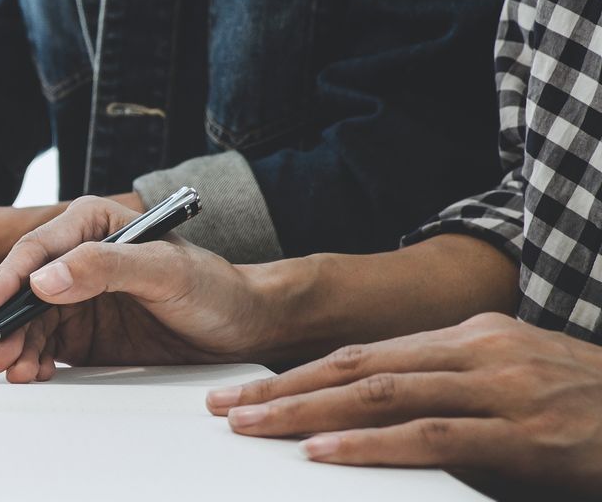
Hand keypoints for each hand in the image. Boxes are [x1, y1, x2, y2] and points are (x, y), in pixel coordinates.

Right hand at [0, 196, 288, 382]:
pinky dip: (33, 361)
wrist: (242, 327)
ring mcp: (76, 299)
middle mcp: (76, 260)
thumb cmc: (213, 287)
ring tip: (13, 370)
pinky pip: (45, 346)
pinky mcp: (81, 333)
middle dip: (6, 322)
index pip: (37, 250)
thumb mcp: (164, 271)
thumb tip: (45, 279)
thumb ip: (105, 267)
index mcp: (91, 226)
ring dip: (16, 346)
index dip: (6, 278)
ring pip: (29, 322)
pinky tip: (32, 373)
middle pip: (24, 290)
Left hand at [207, 313, 601, 496]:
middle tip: (225, 408)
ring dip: (307, 413)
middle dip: (283, 389)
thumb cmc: (591, 409)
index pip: (366, 352)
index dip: (300, 372)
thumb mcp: (518, 382)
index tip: (247, 390)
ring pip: (380, 394)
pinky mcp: (522, 432)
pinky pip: (430, 435)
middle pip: (358, 367)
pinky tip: (323, 453)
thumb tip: (379, 416)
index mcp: (472, 337)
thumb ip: (452, 391)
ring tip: (253, 428)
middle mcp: (479, 351)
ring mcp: (501, 388)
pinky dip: (369, 444)